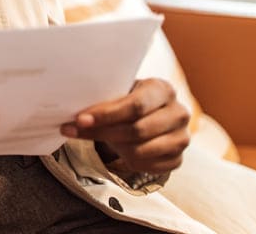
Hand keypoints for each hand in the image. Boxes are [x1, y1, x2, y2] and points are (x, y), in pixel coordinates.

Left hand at [61, 78, 190, 173]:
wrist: (150, 116)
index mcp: (163, 89)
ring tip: (98, 139)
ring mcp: (181, 138)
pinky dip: (125, 161)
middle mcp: (179, 113)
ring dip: (113, 147)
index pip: (135, 105)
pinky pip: (145, 166)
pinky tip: (117, 151)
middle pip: (137, 129)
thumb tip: (76, 114)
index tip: (80, 119)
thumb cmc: (129, 101)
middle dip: (102, 132)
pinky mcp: (177, 159)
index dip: (106, 114)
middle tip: (74, 131)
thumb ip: (106, 99)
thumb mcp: (121, 92)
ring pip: (140, 150)